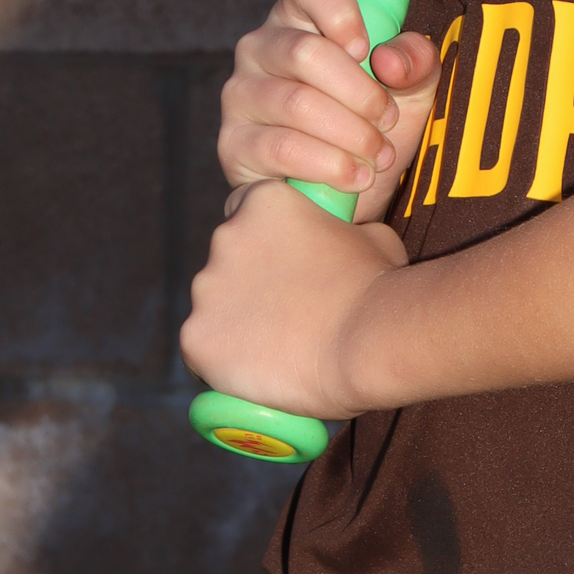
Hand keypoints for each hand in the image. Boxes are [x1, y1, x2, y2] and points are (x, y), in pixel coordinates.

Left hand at [180, 179, 408, 417]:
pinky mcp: (196, 338)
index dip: (263, 239)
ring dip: (236, 322)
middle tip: (286, 311)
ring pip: (213, 308)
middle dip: (248, 282)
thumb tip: (348, 241)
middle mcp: (224, 238)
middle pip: (225, 261)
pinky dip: (222, 361)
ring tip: (278, 348)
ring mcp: (206, 290)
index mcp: (263, 202)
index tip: (282, 265)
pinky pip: (202, 350)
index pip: (245, 211)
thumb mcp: (373, 236)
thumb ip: (346, 231)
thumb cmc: (378, 285)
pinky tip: (254, 371)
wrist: (368, 339)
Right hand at [220, 0, 442, 220]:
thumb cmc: (371, 124)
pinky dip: (330, 165)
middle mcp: (260, 47)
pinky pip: (282, 148)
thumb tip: (391, 60)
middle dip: (360, 93)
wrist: (342, 195)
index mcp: (301, 17)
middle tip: (387, 119)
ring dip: (352, 134)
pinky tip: (356, 176)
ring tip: (379, 155)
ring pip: (298, 103)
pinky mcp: (233, 144)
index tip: (367, 49)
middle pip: (305, 52)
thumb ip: (416, 62)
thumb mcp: (411, 90)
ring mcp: (240, 94)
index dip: (340, 10)